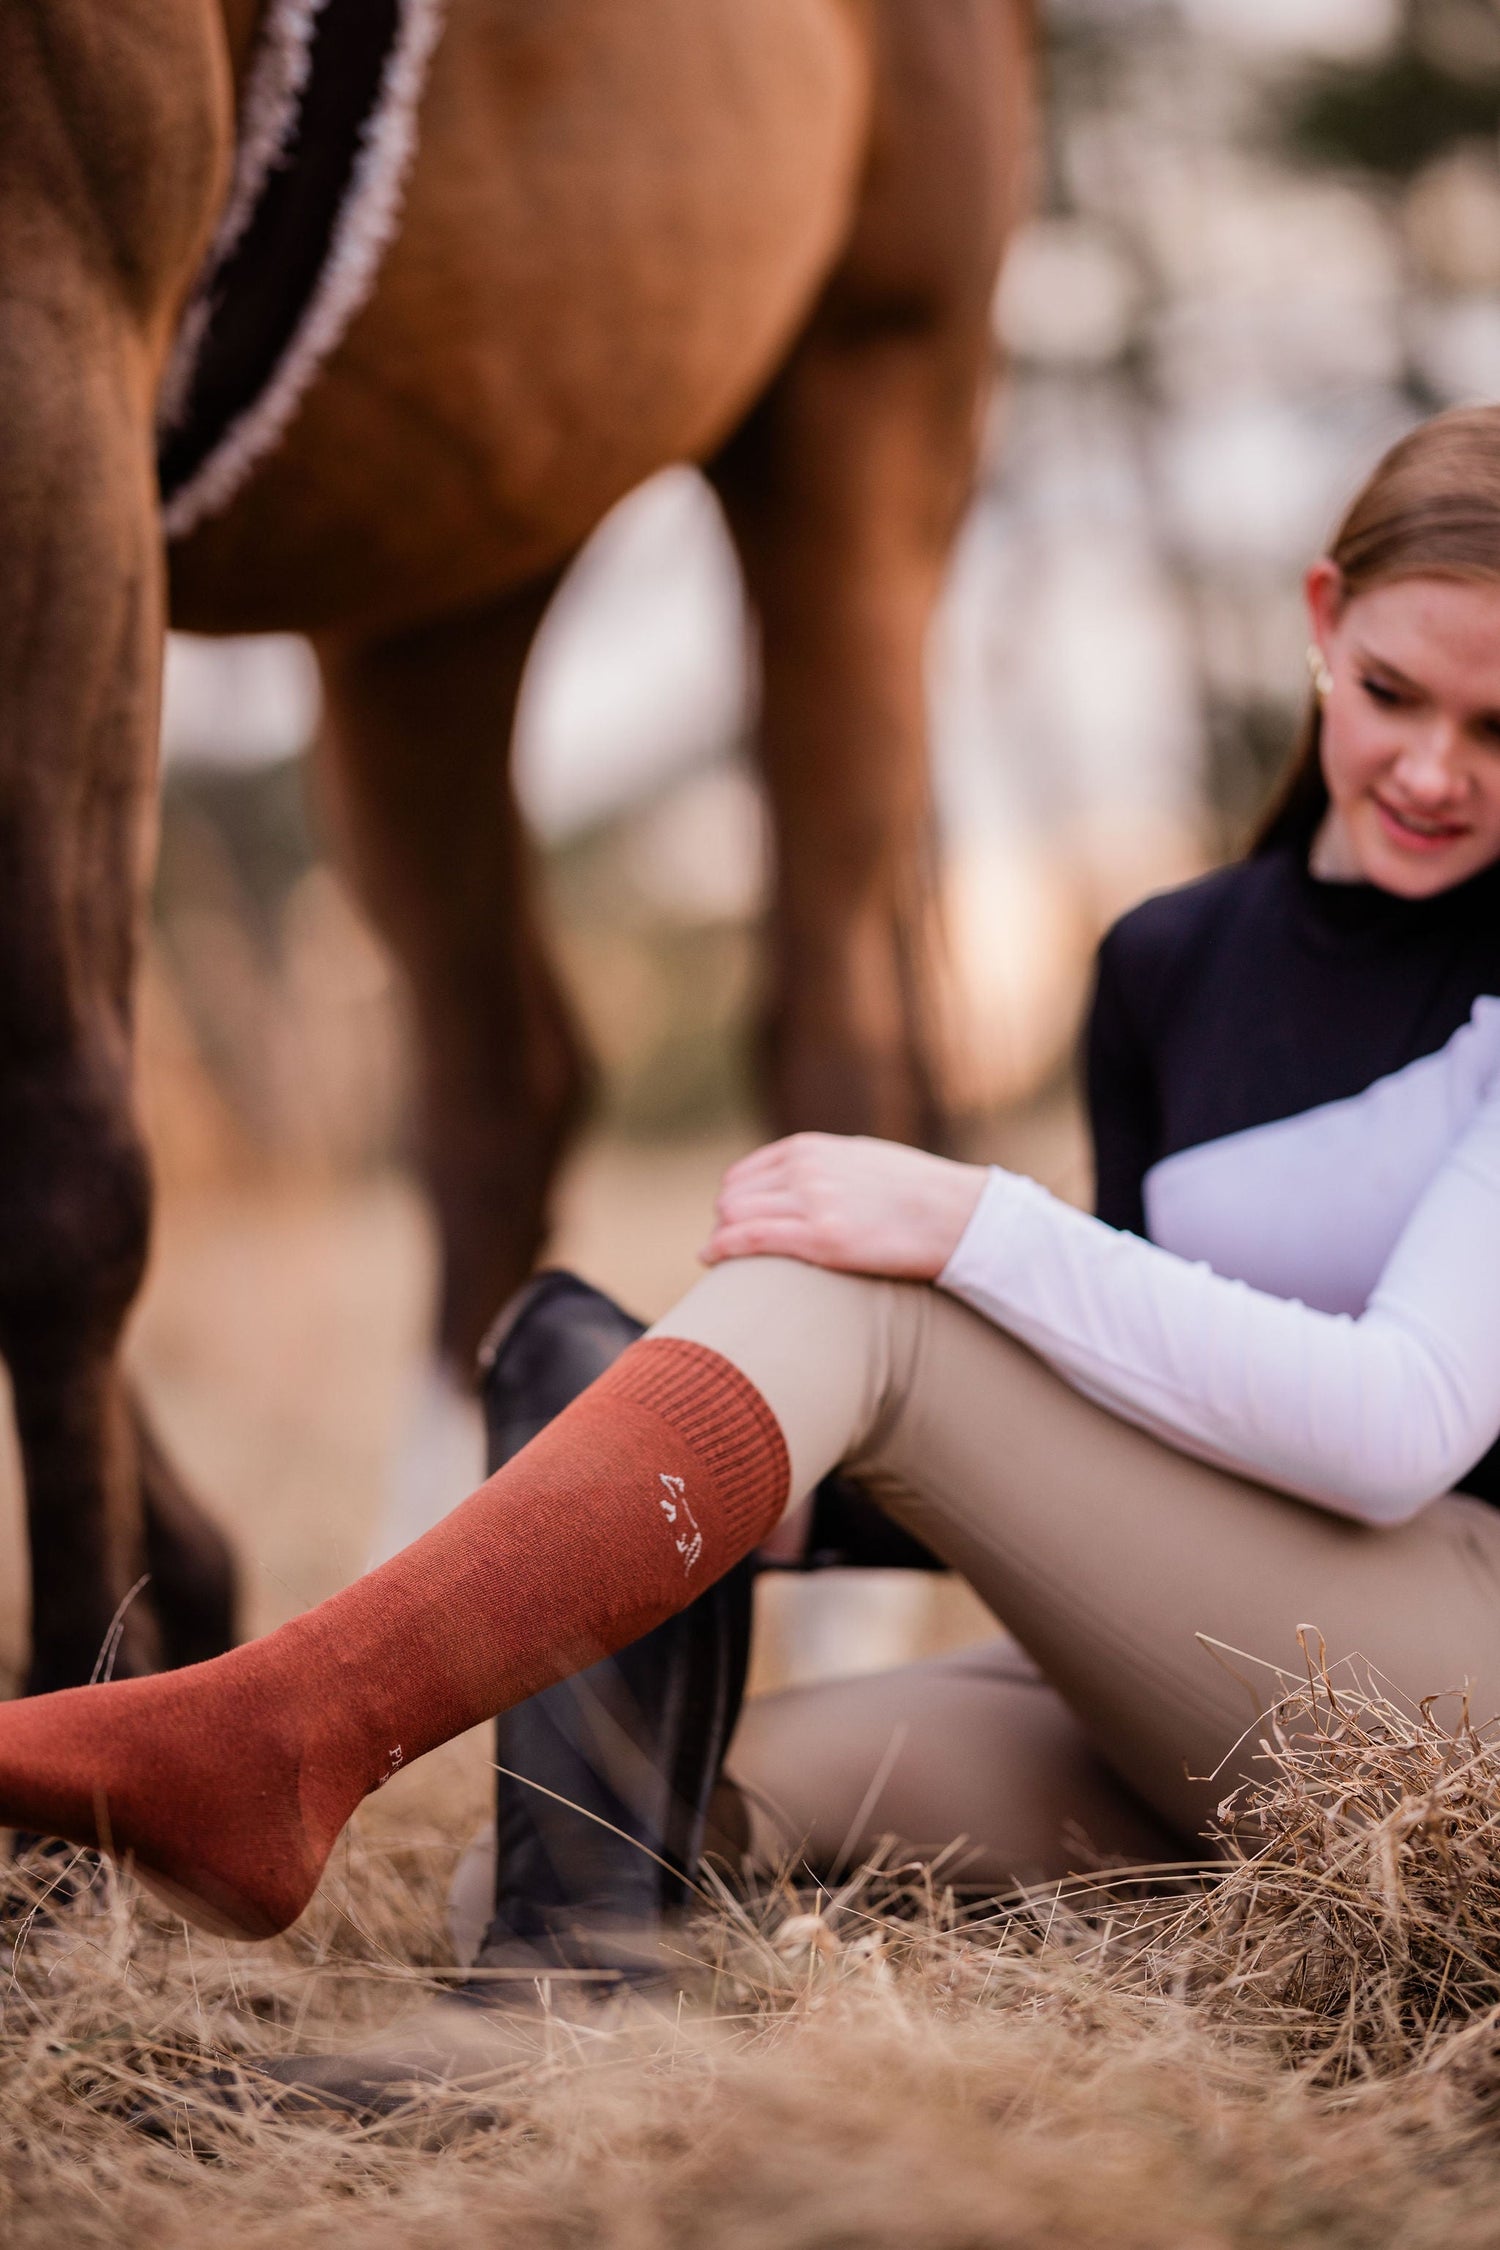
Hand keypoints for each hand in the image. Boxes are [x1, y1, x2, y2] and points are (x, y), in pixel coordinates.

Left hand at [701, 1133, 987, 1280]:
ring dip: (720, 1239)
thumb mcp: (861, 1161)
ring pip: (734, 1217)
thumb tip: (796, 1180)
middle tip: (725, 1248)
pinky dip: (720, 1249)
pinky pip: (748, 1240)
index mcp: (812, 1148)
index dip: (733, 1203)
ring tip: (717, 1258)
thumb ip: (824, 1167)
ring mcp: (812, 1202)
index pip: (745, 1175)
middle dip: (724, 1224)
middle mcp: (805, 1169)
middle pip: (733, 1197)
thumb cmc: (914, 1195)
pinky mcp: (821, 1239)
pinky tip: (710, 1261)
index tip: (732, 1225)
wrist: (956, 1216)